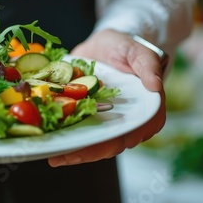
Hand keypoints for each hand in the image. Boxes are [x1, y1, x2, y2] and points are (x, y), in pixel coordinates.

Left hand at [48, 29, 165, 166]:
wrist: (106, 44)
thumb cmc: (127, 48)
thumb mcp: (140, 52)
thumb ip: (148, 66)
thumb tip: (155, 85)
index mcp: (144, 112)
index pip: (130, 133)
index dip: (111, 144)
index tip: (91, 149)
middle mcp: (125, 121)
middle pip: (107, 144)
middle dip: (84, 153)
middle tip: (61, 159)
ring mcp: (105, 119)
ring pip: (90, 141)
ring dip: (71, 151)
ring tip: (51, 157)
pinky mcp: (88, 115)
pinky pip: (77, 128)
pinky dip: (63, 135)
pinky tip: (47, 141)